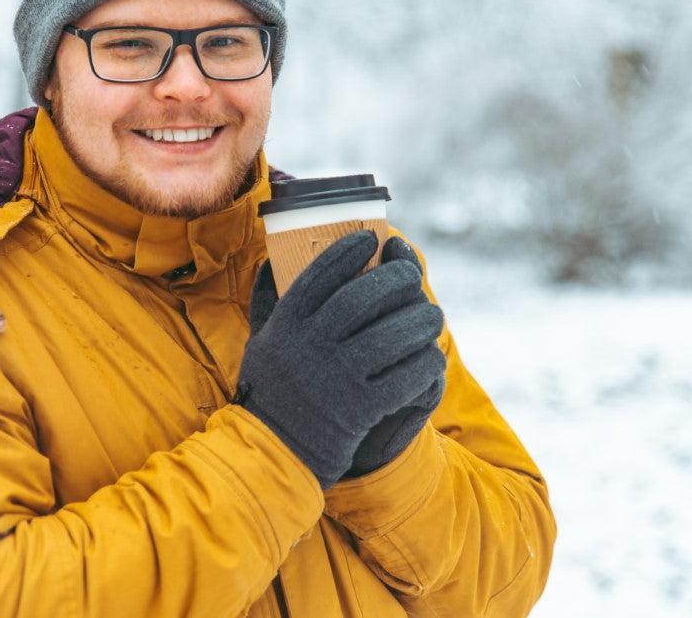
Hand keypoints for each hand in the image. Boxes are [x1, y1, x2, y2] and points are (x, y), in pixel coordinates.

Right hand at [236, 231, 442, 488]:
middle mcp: (309, 345)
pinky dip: (425, 364)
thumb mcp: (259, 343)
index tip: (370, 238)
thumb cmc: (271, 392)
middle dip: (396, 279)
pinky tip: (430, 359)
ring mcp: (335, 376)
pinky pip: (406, 376)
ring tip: (432, 316)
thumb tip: (270, 262)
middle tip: (413, 275)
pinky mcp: (359, 408)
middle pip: (363, 297)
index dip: (348, 251)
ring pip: (392, 335)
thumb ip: (266, 303)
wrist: (275, 454)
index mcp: (286, 325)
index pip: (320, 273)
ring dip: (421, 321)